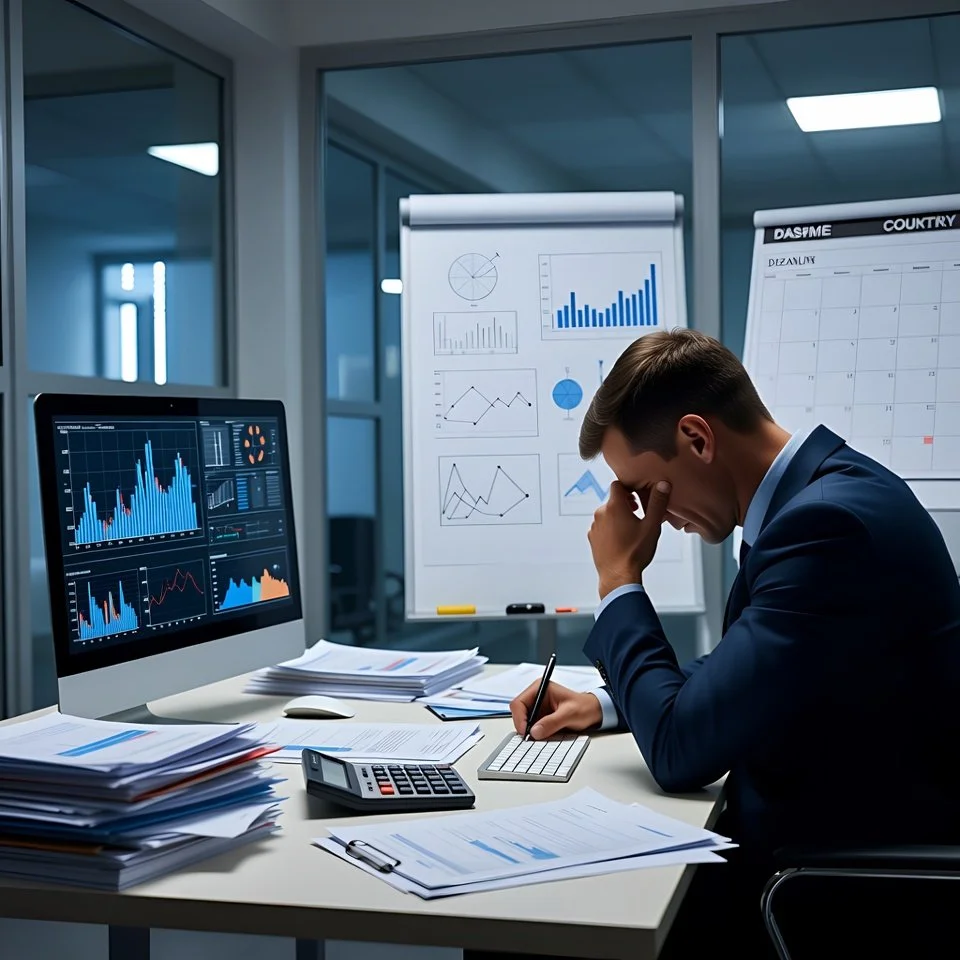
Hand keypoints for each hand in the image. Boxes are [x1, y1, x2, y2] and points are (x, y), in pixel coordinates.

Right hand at [510, 680, 602, 739]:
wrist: (594, 712)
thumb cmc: (584, 707)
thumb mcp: (569, 714)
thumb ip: (552, 722)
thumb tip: (534, 732)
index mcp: (540, 688)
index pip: (519, 703)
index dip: (519, 718)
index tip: (525, 732)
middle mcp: (536, 697)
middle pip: (519, 713)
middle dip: (523, 726)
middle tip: (530, 738)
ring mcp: (537, 708)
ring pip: (524, 722)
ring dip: (529, 731)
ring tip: (540, 737)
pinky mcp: (541, 718)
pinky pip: (532, 727)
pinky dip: (535, 734)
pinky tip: (543, 737)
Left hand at [588, 479, 670, 597]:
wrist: (618, 577)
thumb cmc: (635, 552)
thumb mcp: (652, 526)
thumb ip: (658, 503)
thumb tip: (663, 485)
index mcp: (614, 506)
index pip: (618, 484)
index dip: (629, 488)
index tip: (638, 499)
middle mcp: (601, 513)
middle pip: (613, 500)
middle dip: (625, 505)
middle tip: (639, 516)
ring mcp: (594, 526)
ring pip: (607, 514)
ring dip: (618, 517)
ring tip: (631, 531)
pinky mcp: (592, 537)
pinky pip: (602, 527)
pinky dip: (610, 529)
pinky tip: (621, 540)